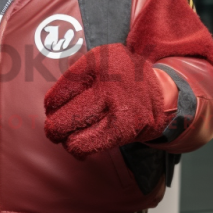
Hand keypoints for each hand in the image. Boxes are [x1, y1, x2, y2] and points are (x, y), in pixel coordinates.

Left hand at [44, 44, 175, 158]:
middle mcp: (110, 85)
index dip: (51, 104)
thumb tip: (49, 108)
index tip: (54, 107)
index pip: (59, 93)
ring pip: (73, 138)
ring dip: (65, 140)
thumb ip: (73, 79)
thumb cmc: (121, 78)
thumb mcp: (97, 62)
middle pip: (63, 119)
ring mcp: (120, 109)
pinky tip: (80, 144)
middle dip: (54, 127)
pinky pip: (88, 147)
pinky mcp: (126, 130)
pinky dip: (79, 149)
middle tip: (55, 128)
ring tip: (69, 135)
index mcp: (99, 63)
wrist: (162, 93)